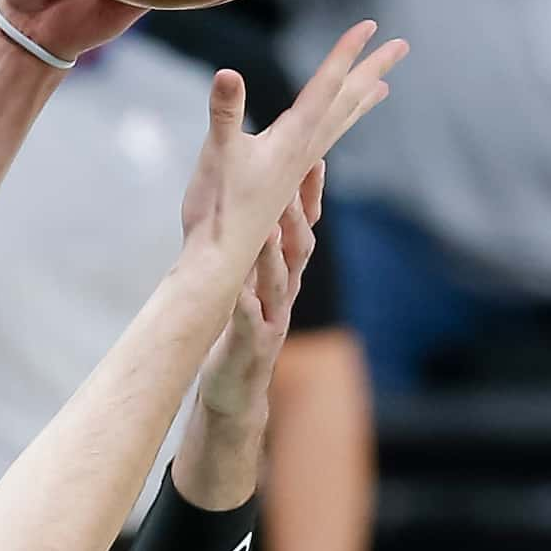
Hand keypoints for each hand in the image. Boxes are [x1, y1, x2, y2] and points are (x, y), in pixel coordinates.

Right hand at [179, 22, 405, 277]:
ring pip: (340, 123)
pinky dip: (337, 126)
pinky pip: (324, 141)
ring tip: (384, 84)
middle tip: (401, 45)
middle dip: (371, 70)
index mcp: (293, 137)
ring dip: (361, 99)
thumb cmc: (218, 206)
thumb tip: (227, 73)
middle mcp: (304, 148)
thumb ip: (224, 111)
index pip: (325, 86)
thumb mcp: (217, 153)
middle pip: (346, 101)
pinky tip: (333, 127)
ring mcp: (298, 165)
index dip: (345, 53)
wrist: (222, 255)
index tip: (369, 26)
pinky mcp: (288, 178)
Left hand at [198, 161, 321, 417]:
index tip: (315, 159)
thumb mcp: (251, 285)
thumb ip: (257, 251)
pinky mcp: (253, 345)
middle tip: (293, 180)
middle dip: (297, 214)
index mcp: (284, 276)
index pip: (304, 229)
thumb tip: (258, 208)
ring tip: (270, 229)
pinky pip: (249, 321)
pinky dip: (244, 303)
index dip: (312, 196)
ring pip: (278, 282)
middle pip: (299, 248)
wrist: (235, 390)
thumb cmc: (238, 331)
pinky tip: (238, 288)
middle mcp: (284, 293)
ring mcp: (272, 320)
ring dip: (274, 256)